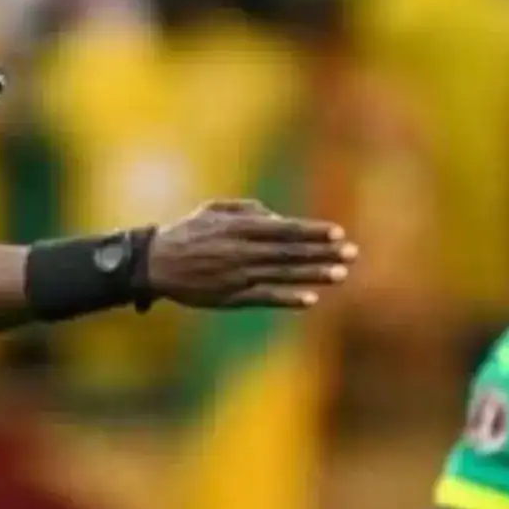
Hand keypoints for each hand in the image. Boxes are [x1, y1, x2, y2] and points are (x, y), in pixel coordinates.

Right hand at [144, 199, 356, 308]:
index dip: (313, 231)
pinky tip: (310, 299)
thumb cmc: (187, 233)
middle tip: (352, 253)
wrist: (155, 263)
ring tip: (341, 274)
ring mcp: (238, 276)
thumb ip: (247, 210)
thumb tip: (277, 218)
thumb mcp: (214, 210)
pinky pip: (265, 297)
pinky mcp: (231, 297)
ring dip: (314, 274)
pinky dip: (288, 298)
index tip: (338, 233)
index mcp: (239, 228)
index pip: (285, 229)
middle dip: (323, 252)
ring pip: (283, 274)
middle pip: (291, 252)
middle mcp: (242, 251)